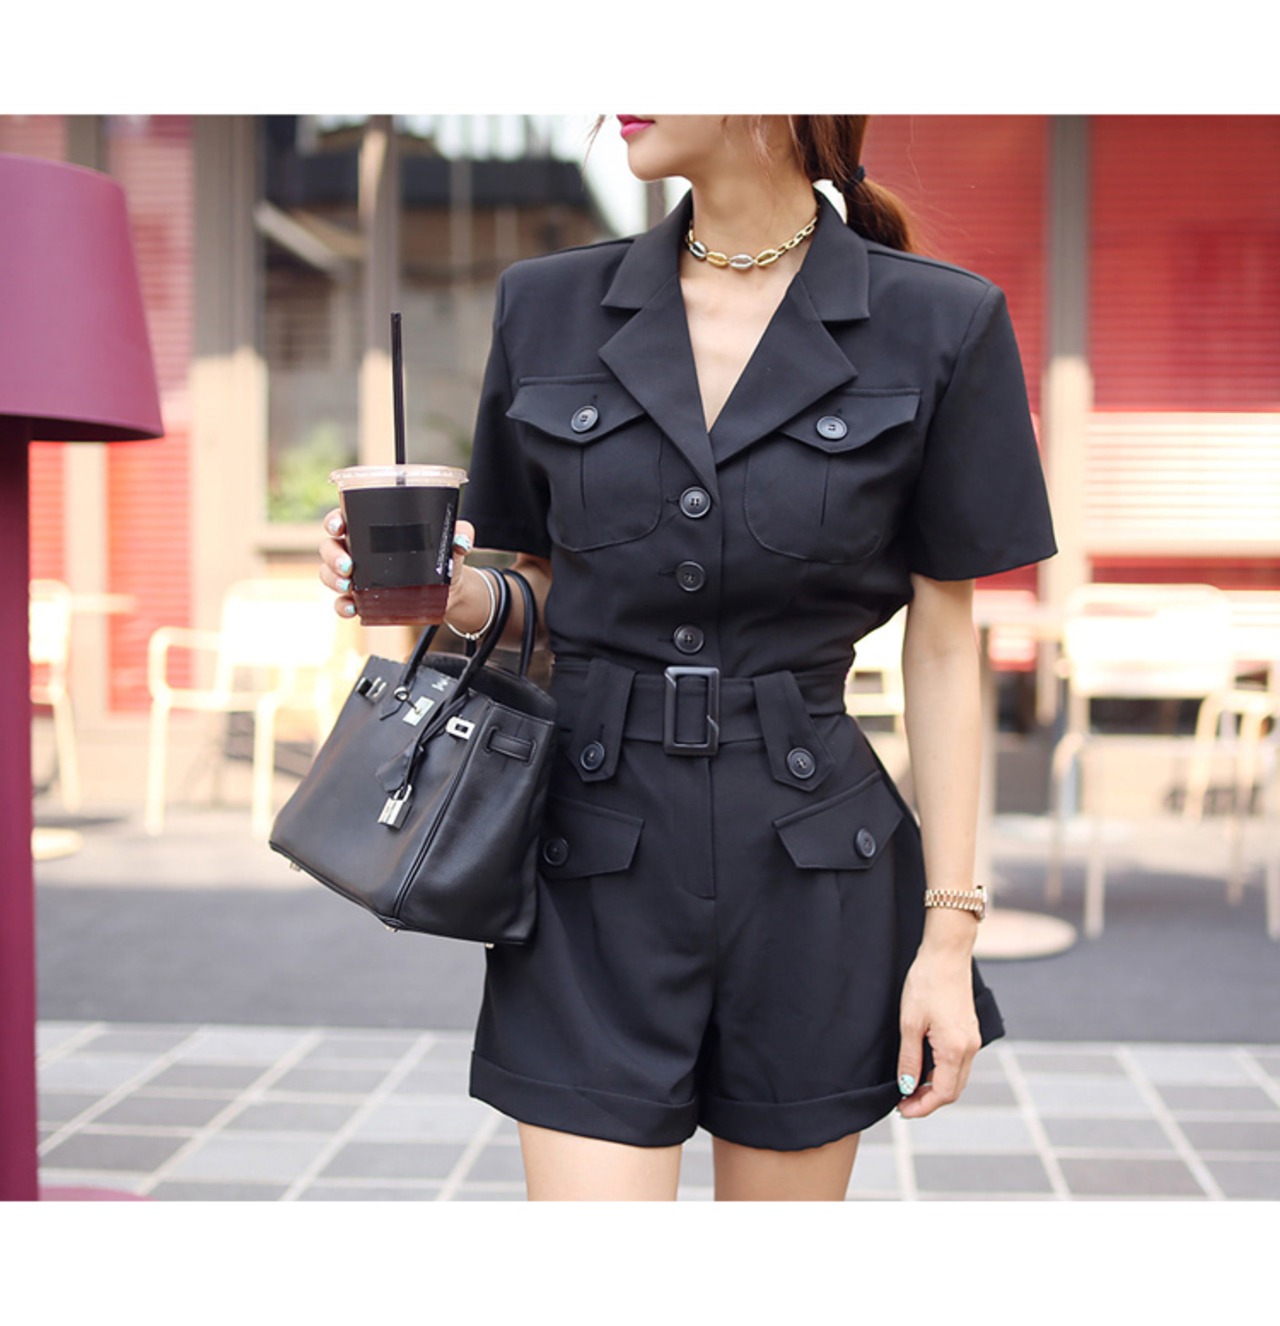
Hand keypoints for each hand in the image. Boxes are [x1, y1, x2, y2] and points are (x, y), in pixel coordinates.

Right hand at [317, 509, 477, 620]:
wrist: (450, 591)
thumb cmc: (443, 557)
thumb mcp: (451, 541)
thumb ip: (460, 532)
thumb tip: (462, 539)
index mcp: (372, 528)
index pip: (344, 518)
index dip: (334, 520)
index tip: (338, 525)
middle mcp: (359, 549)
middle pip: (330, 546)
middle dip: (332, 555)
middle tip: (348, 565)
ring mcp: (358, 575)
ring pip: (329, 573)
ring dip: (332, 579)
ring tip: (348, 585)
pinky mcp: (363, 598)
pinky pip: (342, 602)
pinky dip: (342, 605)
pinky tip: (351, 607)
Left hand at [895, 946, 981, 1119]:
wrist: (946, 954)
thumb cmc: (926, 983)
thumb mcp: (909, 1023)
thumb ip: (909, 1059)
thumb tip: (907, 1087)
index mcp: (956, 1049)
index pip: (943, 1094)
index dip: (922, 1107)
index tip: (902, 1110)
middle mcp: (970, 1048)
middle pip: (952, 1090)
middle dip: (928, 1101)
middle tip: (903, 1103)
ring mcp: (972, 1040)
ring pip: (956, 1077)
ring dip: (935, 1087)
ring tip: (909, 1087)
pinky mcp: (968, 1031)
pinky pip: (958, 1063)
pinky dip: (941, 1072)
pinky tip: (922, 1068)